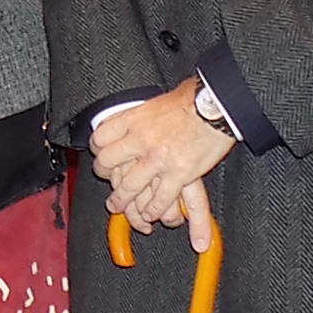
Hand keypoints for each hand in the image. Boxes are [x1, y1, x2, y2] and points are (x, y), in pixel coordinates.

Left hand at [89, 77, 228, 248]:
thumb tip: (140, 117)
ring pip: (129, 186)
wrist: (215, 106)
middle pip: (108, 163)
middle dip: (104, 174)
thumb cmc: (192, 98)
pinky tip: (150, 214)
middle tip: (106, 179)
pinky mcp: (179, 174)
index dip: (97, 147)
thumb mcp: (158, 100)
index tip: (99, 152)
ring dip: (122, 200)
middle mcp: (140, 140)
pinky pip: (159, 199)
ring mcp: (158, 159)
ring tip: (118, 206)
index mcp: (134, 119)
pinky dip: (153, 209)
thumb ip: (144, 114)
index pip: (101, 137)